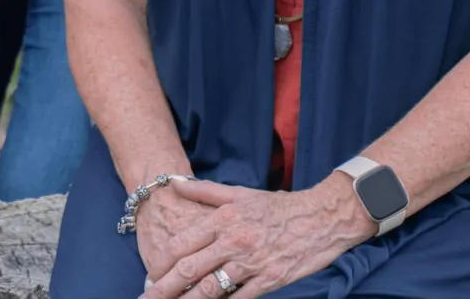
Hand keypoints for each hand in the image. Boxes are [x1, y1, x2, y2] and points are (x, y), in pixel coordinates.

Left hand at [140, 177, 373, 298]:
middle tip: (147, 298)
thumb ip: (203, 191)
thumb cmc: (278, 206)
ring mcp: (252, 263)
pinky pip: (241, 298)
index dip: (161, 263)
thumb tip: (173, 183)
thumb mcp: (238, 193)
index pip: (181, 244)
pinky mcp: (270, 280)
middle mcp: (233, 241)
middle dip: (164, 288)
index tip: (149, 275)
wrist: (322, 217)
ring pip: (212, 288)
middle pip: (190, 269)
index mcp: (222, 220)